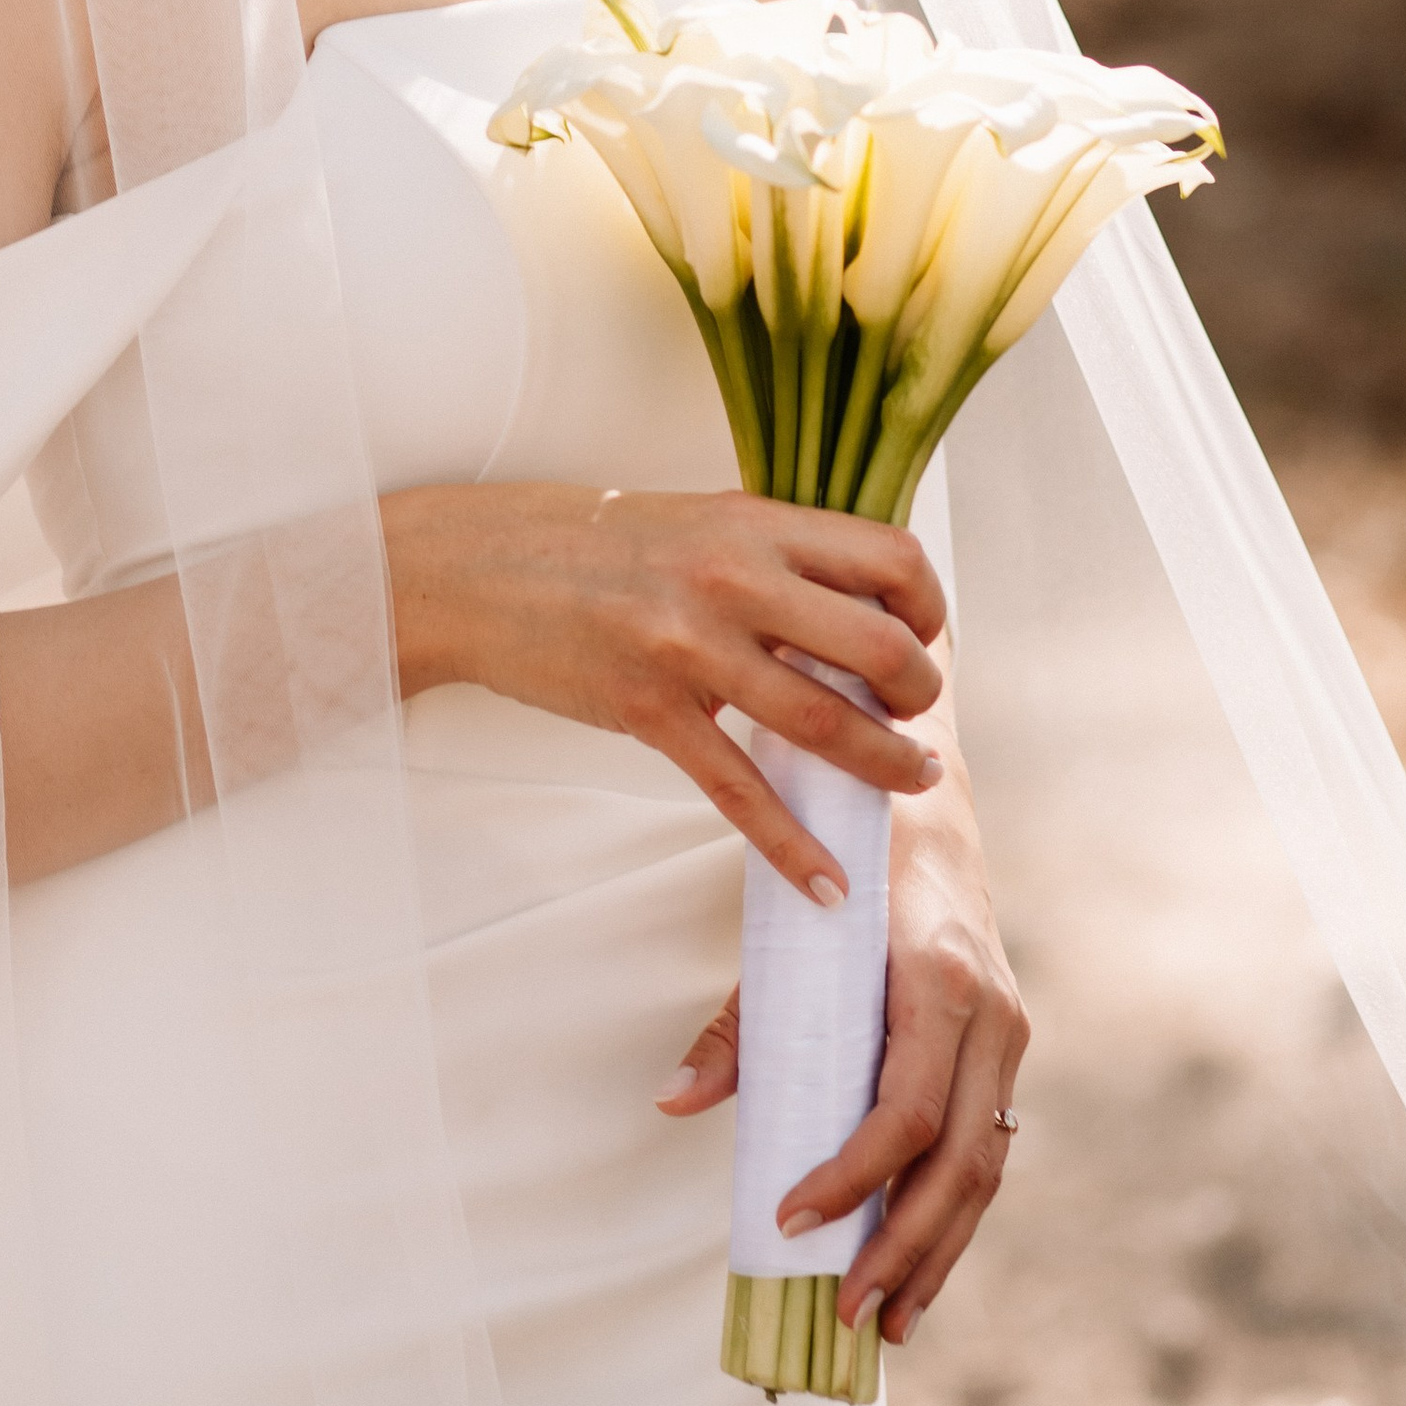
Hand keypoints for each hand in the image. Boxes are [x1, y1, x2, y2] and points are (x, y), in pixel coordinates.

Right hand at [384, 481, 947, 904]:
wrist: (478, 566)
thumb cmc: (590, 545)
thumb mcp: (694, 522)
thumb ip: (771, 554)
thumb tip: (856, 603)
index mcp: (751, 522)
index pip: (890, 559)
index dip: (928, 608)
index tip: (922, 639)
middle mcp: (731, 576)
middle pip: (878, 644)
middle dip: (919, 692)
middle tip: (915, 715)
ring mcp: (688, 645)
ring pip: (824, 722)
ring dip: (886, 766)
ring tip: (909, 781)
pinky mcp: (648, 708)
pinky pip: (739, 792)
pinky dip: (792, 847)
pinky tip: (827, 883)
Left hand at [656, 772, 1028, 1344]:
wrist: (928, 801)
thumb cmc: (847, 864)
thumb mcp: (786, 929)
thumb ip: (739, 1024)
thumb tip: (672, 1103)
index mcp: (938, 980)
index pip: (903, 1111)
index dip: (850, 1178)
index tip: (789, 1220)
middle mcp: (991, 1015)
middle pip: (957, 1162)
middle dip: (901, 1247)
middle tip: (845, 1312)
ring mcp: (1010, 1037)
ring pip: (985, 1169)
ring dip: (937, 1253)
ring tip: (888, 1322)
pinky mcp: (1008, 1051)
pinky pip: (988, 1148)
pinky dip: (956, 1216)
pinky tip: (920, 1267)